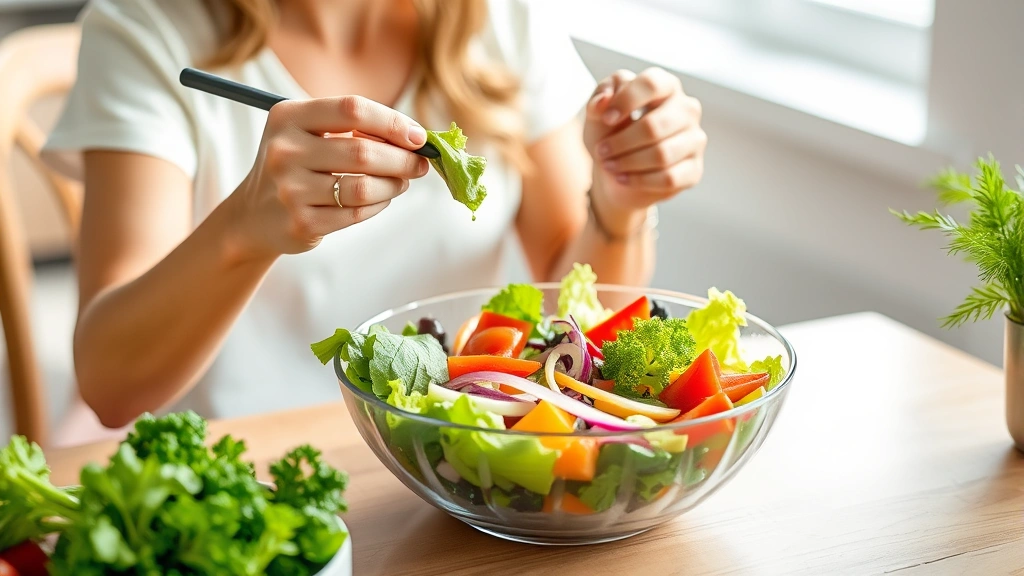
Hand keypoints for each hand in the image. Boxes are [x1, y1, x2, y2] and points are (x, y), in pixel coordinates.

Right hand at [226, 96, 429, 259]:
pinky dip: (378, 205)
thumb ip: (354, 129)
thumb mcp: (309, 133)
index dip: (393, 122)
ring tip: (401, 182)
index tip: (419, 136)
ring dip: (394, 185)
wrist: (253, 215)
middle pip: (362, 151)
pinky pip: (356, 214)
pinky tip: (380, 199)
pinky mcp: (300, 223)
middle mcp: (284, 151)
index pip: (352, 110)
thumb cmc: (297, 166)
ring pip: (363, 187)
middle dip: (402, 159)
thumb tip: (415, 138)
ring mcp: (289, 190)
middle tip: (420, 164)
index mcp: (288, 117)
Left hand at [584, 68, 706, 236]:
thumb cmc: (611, 135)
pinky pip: (669, 178)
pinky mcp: (694, 170)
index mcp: (666, 86)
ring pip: (662, 154)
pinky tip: (622, 179)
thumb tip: (604, 98)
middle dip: (622, 142)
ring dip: (628, 162)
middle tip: (601, 151)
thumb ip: (597, 103)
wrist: (616, 173)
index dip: (627, 100)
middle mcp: (687, 110)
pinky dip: (640, 180)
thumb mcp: (596, 117)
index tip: (606, 119)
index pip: (653, 84)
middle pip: (654, 126)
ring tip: (608, 165)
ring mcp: (695, 140)